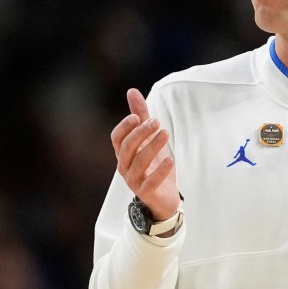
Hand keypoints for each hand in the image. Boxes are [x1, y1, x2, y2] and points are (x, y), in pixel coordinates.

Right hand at [110, 88, 179, 219]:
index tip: (138, 116)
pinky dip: (161, 170)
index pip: (117, 138)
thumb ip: (141, 115)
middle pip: (127, 147)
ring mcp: (134, 180)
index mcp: (124, 153)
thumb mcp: (149, 138)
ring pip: (139, 162)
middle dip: (140, 133)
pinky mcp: (146, 192)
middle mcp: (125, 166)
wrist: (164, 197)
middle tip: (156, 121)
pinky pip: (151, 181)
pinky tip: (170, 159)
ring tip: (166, 134)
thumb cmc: (154, 164)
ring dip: (152, 146)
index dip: (125, 127)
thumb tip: (132, 91)